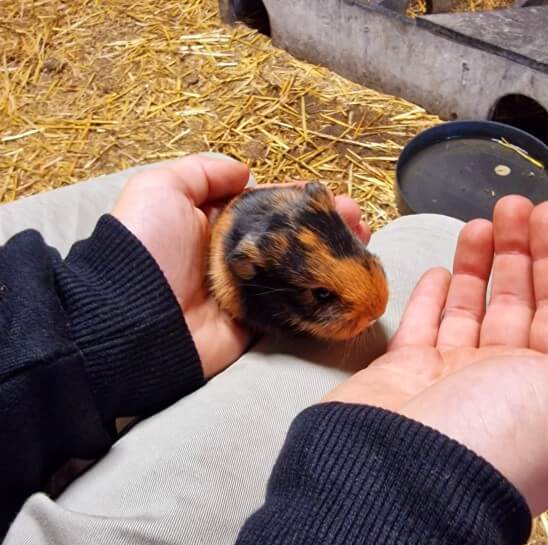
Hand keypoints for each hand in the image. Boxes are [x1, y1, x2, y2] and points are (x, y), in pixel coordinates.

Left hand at [112, 155, 369, 376]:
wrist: (134, 319)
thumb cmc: (147, 248)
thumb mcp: (161, 189)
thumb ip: (203, 172)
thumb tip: (245, 169)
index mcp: (215, 223)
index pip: (267, 206)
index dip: (299, 200)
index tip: (329, 195)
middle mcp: (236, 256)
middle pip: (291, 238)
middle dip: (326, 227)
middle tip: (358, 221)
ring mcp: (249, 291)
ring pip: (300, 271)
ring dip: (333, 258)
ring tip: (364, 243)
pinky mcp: (257, 323)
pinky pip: (295, 306)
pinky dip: (322, 294)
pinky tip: (348, 280)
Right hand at [325, 197, 547, 515]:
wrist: (397, 482)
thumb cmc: (494, 440)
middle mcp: (504, 386)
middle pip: (518, 305)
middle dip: (519, 252)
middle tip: (511, 204)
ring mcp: (450, 379)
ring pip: (469, 309)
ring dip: (476, 266)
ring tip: (478, 224)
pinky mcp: (405, 374)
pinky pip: (422, 326)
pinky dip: (431, 298)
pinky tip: (439, 271)